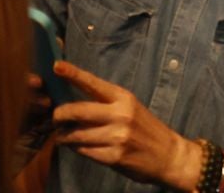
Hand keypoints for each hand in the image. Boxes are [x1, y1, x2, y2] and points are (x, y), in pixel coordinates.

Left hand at [51, 62, 193, 189]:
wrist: (168, 155)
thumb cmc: (145, 129)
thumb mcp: (130, 107)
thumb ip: (105, 103)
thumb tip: (73, 101)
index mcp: (123, 97)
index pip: (93, 83)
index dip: (73, 73)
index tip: (57, 66)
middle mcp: (120, 114)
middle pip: (78, 110)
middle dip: (59, 114)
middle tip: (54, 118)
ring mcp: (117, 136)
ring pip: (77, 134)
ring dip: (65, 136)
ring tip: (62, 136)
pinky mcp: (115, 157)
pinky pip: (84, 151)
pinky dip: (76, 149)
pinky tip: (77, 147)